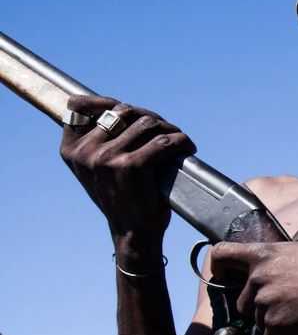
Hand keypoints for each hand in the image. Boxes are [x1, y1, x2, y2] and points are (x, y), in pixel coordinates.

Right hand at [59, 96, 194, 251]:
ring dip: (169, 129)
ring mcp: (107, 158)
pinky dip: (181, 142)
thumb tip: (122, 108)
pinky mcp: (132, 166)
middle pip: (124, 111)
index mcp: (71, 150)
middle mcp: (85, 152)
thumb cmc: (122, 197)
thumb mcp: (97, 169)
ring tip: (178, 140)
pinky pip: (163, 141)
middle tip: (166, 131)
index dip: (105, 101)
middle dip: (149, 117)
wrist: (134, 232)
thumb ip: (100, 140)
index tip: (128, 111)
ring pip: (147, 123)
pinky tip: (187, 148)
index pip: (79, 106)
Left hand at [209, 241, 297, 334]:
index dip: (219, 266)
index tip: (223, 275)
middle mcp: (257, 279)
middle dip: (260, 305)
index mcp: (263, 254)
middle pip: (244, 300)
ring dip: (275, 322)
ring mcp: (264, 304)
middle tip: (287, 304)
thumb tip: (287, 260)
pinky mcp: (275, 326)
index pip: (221, 254)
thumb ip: (285, 256)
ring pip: (259, 321)